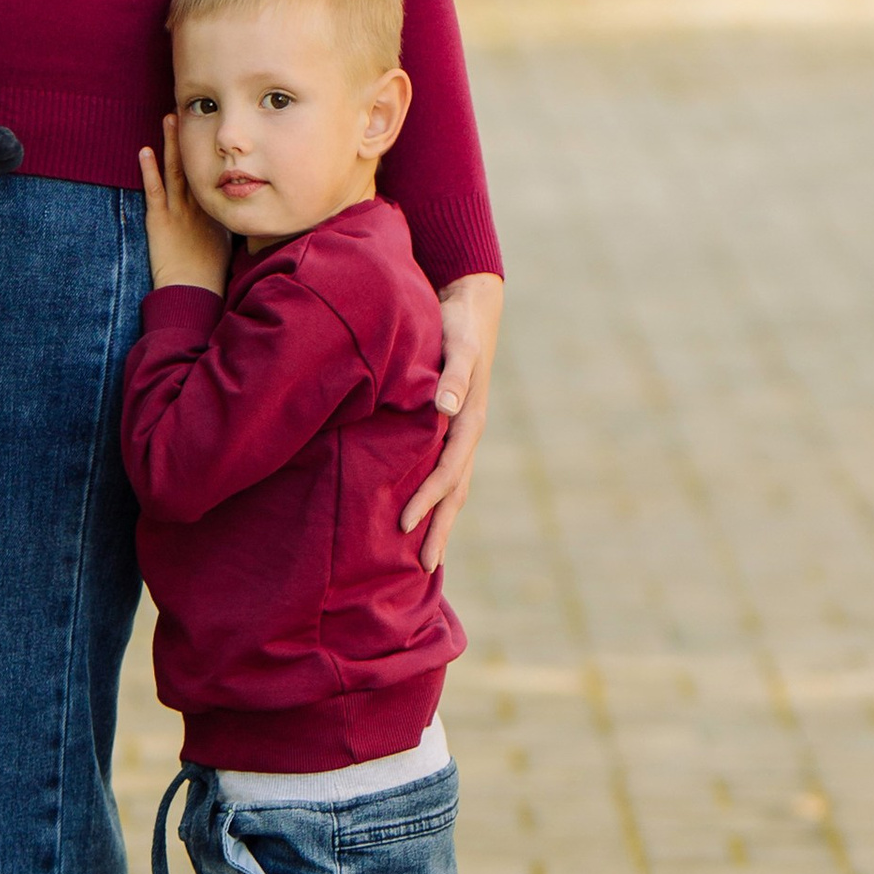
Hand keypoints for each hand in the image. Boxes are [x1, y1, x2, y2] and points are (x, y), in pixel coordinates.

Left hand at [139, 121, 230, 293]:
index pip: (213, 173)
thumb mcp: (227, 247)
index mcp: (216, 210)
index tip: (206, 128)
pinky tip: (144, 151)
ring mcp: (180, 212)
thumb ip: (232, 225)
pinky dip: (149, 171)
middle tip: (190, 109)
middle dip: (191, 137)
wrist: (193, 293)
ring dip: (172, 144)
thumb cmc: (208, 276)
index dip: (209, 150)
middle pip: (196, 164)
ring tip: (169, 117)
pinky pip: (155, 191)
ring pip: (177, 171)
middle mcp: (200, 206)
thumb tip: (246, 212)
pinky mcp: (161, 221)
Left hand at [401, 273, 503, 571]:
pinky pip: (445, 470)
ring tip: (428, 556)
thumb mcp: (457, 344)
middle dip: (440, 528)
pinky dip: (436, 495)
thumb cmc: (458, 324)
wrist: (470, 306)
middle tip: (423, 567)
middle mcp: (467, 433)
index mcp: (469, 420)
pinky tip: (423, 512)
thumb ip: (452, 374)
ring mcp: (461, 433)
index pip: (447, 471)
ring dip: (441, 520)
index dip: (426, 499)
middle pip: (455, 491)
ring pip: (453, 486)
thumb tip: (445, 407)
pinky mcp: (452, 427)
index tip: (403, 525)